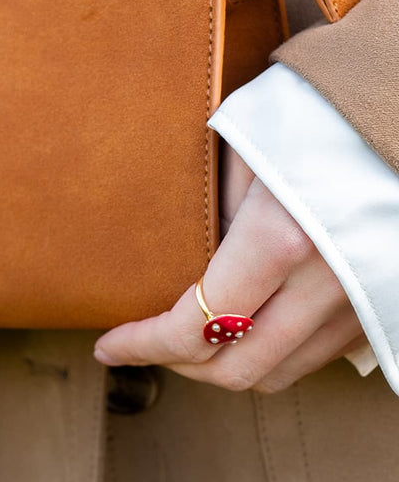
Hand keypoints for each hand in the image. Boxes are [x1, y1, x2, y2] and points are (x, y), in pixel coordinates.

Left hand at [94, 146, 365, 392]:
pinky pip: (316, 353)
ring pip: (279, 371)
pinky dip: (273, 350)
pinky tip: (247, 323)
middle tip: (146, 344)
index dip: (144, 346)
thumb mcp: (249, 149)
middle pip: (237, 369)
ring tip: (190, 337)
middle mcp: (327, 285)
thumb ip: (215, 213)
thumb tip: (188, 264)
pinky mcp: (384, 302)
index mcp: (284, 239)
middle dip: (180, 365)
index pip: (195, 328)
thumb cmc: (323, 110)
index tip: (110, 345)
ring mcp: (361, 301)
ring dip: (227, 363)